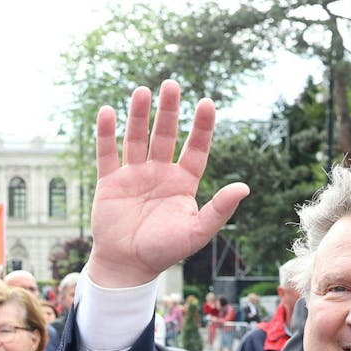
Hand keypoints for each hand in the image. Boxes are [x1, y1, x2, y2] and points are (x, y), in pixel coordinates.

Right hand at [83, 82, 248, 288]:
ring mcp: (133, 175)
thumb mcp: (196, 232)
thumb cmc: (164, 251)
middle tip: (171, 84)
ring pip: (137, 138)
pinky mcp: (109, 182)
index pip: (196, 148)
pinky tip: (107, 112)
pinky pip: (107, 153)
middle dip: (168, 110)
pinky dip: (106, 133)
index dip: (201, 127)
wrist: (127, 266)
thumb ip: (219, 209)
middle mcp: (159, 173)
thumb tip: (244, 187)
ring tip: (142, 91)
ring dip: (138, 115)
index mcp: (183, 183)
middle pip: (165, 134)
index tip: (206, 103)